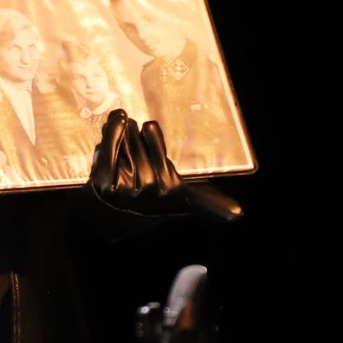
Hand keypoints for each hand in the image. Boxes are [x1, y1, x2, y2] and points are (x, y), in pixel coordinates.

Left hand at [87, 111, 241, 225]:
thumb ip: (210, 202)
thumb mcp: (183, 201)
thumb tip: (238, 214)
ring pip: (125, 140)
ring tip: (121, 134)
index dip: (151, 137)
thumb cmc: (150, 204)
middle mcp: (151, 186)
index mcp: (171, 186)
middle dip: (135, 134)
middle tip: (131, 136)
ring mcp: (127, 186)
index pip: (157, 145)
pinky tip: (116, 120)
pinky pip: (109, 147)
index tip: (148, 130)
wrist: (113, 222)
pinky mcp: (105, 184)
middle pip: (140, 137)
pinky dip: (112, 131)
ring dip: (121, 133)